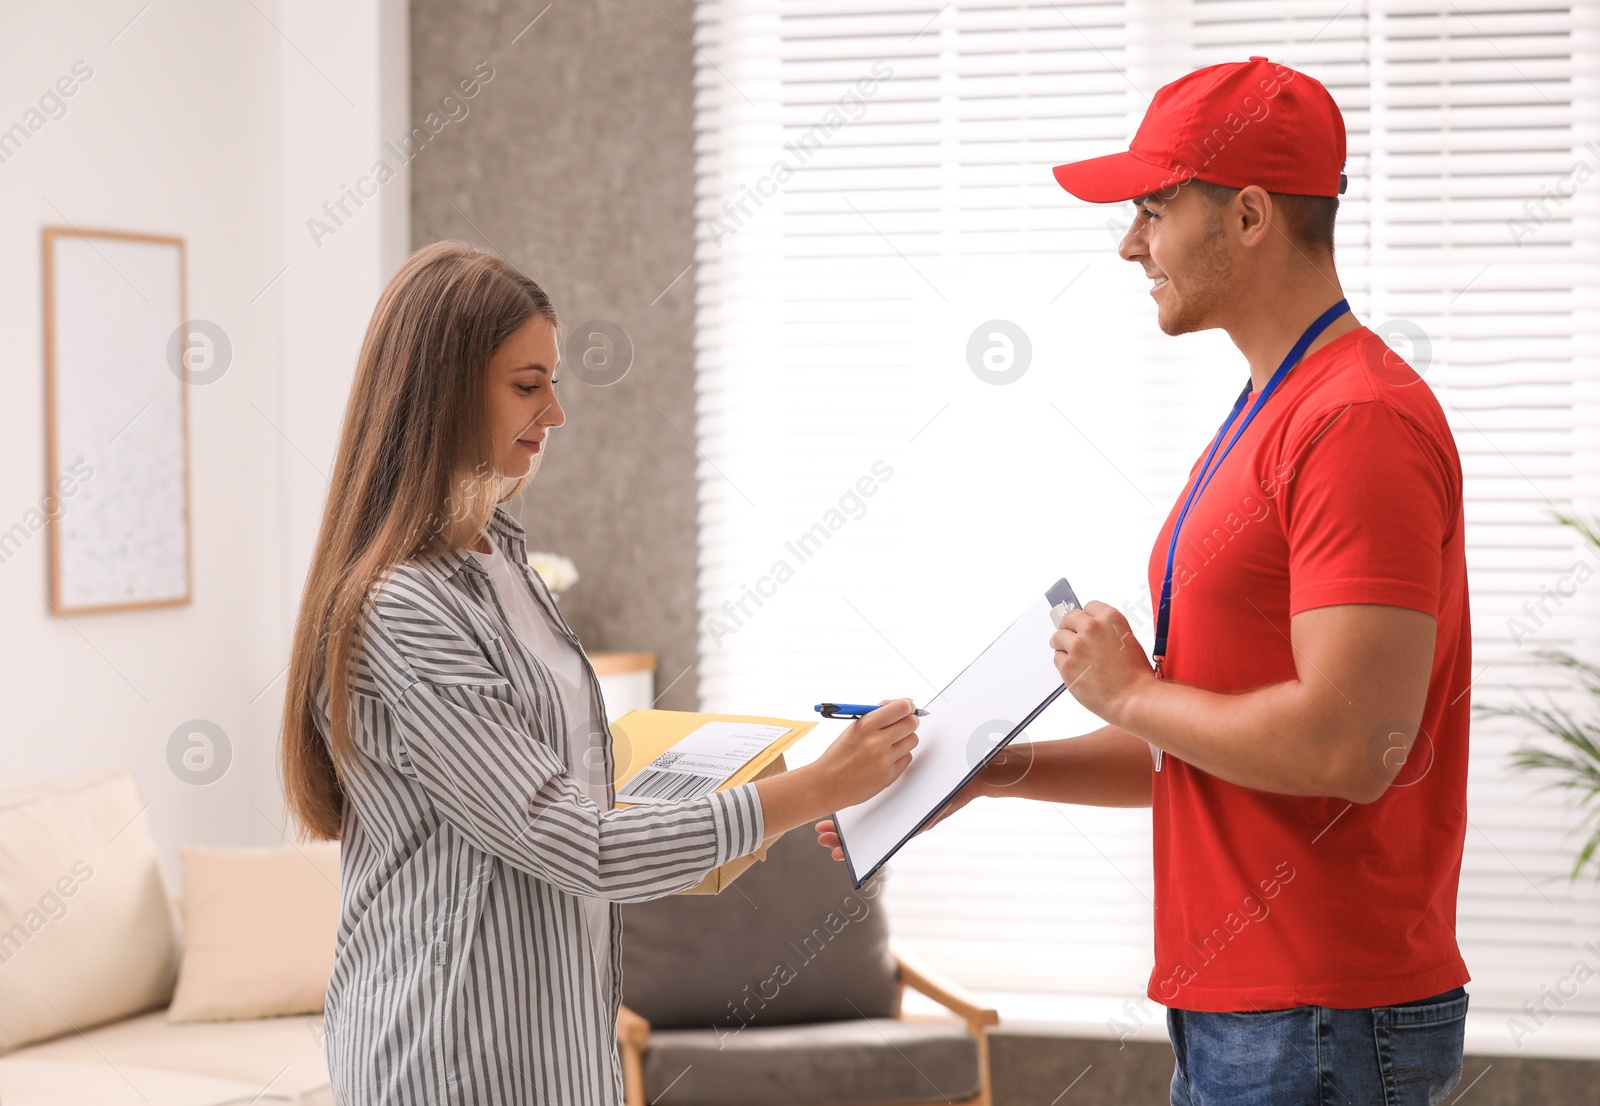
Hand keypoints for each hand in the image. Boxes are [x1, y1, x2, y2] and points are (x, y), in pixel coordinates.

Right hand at [810, 698, 920, 811]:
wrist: (827, 784)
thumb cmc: (838, 755)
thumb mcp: (853, 727)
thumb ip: (877, 715)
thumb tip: (904, 705)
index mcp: (865, 725)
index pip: (901, 708)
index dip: (907, 706)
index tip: (908, 707)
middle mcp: (876, 742)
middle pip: (911, 723)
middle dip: (910, 721)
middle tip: (905, 722)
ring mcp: (884, 760)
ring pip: (912, 740)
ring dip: (905, 738)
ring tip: (891, 742)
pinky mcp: (889, 776)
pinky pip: (907, 758)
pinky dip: (900, 755)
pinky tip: (887, 757)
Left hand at [1051, 600, 1155, 725]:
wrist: (1133, 698)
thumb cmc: (1135, 675)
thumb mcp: (1127, 641)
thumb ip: (1108, 631)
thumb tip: (1094, 630)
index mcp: (1110, 618)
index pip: (1089, 607)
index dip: (1086, 617)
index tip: (1084, 623)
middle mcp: (1091, 628)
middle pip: (1069, 618)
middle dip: (1070, 627)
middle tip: (1072, 636)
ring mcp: (1077, 645)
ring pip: (1058, 637)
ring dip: (1062, 644)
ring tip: (1072, 654)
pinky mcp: (1066, 664)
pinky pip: (1057, 658)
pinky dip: (1063, 663)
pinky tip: (1076, 669)